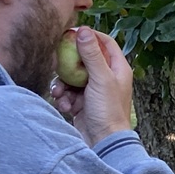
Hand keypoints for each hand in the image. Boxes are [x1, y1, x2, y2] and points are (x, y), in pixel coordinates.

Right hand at [50, 27, 134, 143]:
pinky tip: (64, 107)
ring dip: (62, 84)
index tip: (72, 32)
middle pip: (84, 59)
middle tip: (56, 62)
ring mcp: (93, 90)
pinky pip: (68, 93)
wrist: (103, 143)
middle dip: (69, 63)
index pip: (106, 42)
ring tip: (59, 94)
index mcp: (118, 68)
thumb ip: (92, 55)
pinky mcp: (82, 103)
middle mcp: (107, 77)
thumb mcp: (100, 79)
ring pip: (72, 77)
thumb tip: (84, 30)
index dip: (90, 35)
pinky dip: (64, 98)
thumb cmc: (108, 111)